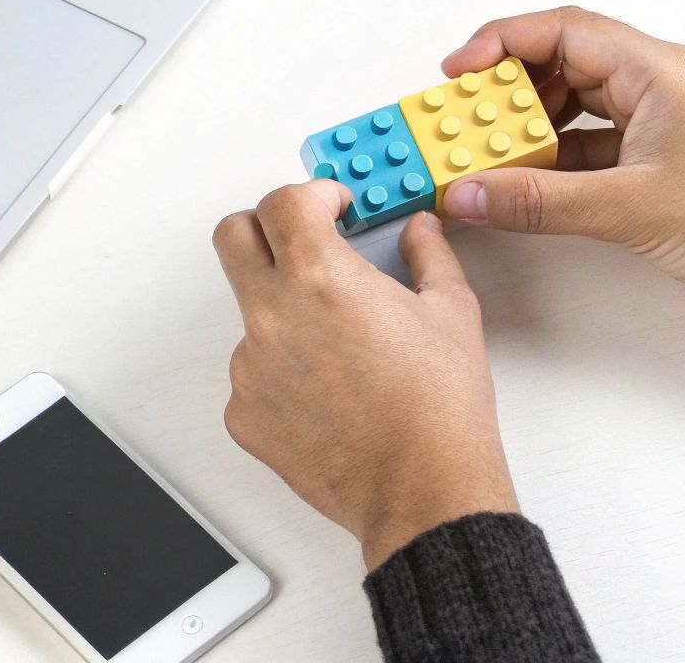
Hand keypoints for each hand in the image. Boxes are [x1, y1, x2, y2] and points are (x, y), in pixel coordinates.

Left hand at [214, 182, 518, 568]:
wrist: (422, 489)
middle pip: (233, 237)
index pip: (282, 202)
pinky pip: (253, 374)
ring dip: (285, 313)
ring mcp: (249, 367)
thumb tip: (419, 232)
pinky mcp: (243, 414)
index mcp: (320, 277)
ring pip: (250, 314)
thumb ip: (428, 255)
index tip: (330, 207)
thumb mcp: (451, 311)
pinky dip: (283, 373)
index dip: (310, 195)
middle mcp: (272, 315)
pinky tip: (329, 394)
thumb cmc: (439, 408)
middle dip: (265, 228)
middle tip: (302, 243)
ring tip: (341, 351)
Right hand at [438, 7, 684, 362]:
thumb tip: (471, 192)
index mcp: (657, 68)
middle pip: (564, 60)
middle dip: (508, 88)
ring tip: (488, 151)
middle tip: (464, 118)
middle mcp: (657, 80)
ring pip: (575, 102)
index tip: (459, 72)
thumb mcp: (624, 208)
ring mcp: (658, 116)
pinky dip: (554, 155)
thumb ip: (537, 201)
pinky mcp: (657, 152)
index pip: (563, 29)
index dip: (502, 43)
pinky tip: (525, 178)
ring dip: (530, 125)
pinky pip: (591, 138)